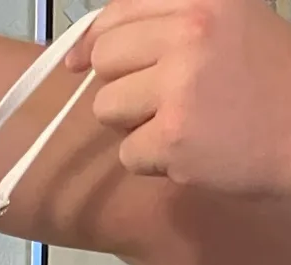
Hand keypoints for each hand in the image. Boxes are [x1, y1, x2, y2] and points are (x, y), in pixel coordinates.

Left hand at [67, 0, 290, 193]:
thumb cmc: (274, 85)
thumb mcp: (233, 24)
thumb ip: (172, 22)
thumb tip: (90, 45)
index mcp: (202, 0)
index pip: (118, 12)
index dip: (93, 40)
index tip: (78, 61)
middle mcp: (189, 33)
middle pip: (105, 60)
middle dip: (120, 85)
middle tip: (155, 103)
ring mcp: (180, 85)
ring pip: (108, 108)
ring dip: (133, 126)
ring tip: (178, 127)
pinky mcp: (175, 137)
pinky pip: (128, 154)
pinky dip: (152, 162)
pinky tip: (188, 154)